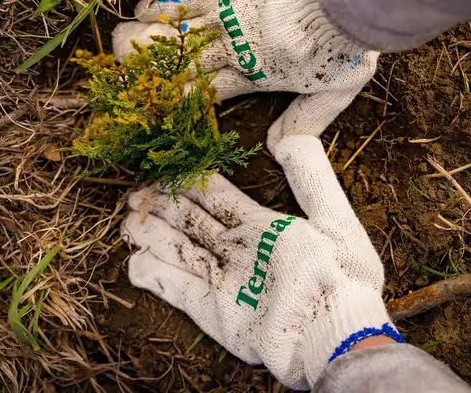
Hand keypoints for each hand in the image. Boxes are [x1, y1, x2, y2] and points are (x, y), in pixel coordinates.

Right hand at [112, 0, 378, 151]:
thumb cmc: (345, 43)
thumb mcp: (335, 92)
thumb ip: (306, 121)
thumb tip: (277, 148)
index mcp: (254, 74)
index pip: (204, 92)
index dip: (178, 100)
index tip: (156, 108)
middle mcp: (233, 47)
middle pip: (182, 62)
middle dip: (151, 71)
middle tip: (123, 76)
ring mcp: (227, 13)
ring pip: (178, 29)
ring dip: (147, 38)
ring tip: (121, 45)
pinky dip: (164, 5)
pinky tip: (146, 10)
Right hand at [121, 135, 402, 389]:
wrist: (337, 331)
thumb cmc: (342, 274)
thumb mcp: (333, 217)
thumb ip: (311, 176)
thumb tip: (287, 139)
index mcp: (264, 227)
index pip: (219, 199)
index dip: (193, 184)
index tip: (167, 171)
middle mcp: (240, 252)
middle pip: (193, 223)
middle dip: (165, 208)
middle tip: (134, 195)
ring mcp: (226, 282)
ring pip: (181, 252)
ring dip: (154, 236)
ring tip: (128, 222)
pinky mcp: (216, 314)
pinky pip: (179, 291)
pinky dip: (156, 277)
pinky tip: (134, 261)